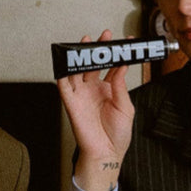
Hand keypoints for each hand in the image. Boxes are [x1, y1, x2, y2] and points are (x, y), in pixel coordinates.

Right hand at [57, 30, 134, 190]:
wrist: (106, 154)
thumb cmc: (117, 135)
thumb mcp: (126, 107)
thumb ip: (121, 86)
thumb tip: (121, 67)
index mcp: (109, 89)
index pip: (113, 66)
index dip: (118, 54)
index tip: (127, 42)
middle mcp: (94, 89)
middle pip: (95, 63)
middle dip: (99, 48)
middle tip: (106, 36)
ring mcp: (82, 95)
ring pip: (78, 69)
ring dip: (81, 55)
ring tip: (87, 42)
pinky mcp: (71, 102)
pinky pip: (64, 85)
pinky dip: (64, 73)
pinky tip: (67, 61)